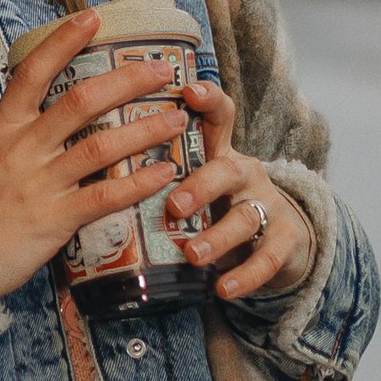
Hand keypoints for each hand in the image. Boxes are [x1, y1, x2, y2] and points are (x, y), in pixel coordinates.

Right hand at [0, 13, 187, 301]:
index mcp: (3, 126)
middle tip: (162, 71)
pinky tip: (164, 172)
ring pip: (100, 146)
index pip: (33, 71)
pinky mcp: (54, 219)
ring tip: (177, 120)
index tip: (92, 17)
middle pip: (81, 102)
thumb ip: (17, 133)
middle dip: (126, 82)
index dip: (63, 41)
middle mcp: (23, 147)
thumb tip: (49, 111)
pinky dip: (138, 183)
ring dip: (144, 130)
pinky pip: (104, 196)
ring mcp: (39, 182)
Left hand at [165, 80, 315, 300]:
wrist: (278, 235)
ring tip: (192, 256)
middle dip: (202, 186)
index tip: (187, 91)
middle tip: (174, 205)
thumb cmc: (217, 203)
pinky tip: (223, 289)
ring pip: (245, 217)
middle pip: (228, 170)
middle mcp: (245, 173)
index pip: (219, 116)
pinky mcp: (285, 239)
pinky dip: (245, 275)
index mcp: (220, 152)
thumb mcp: (195, 180)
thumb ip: (160, 171)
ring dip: (217, 238)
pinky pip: (267, 258)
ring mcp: (267, 204)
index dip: (208, 99)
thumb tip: (96, 160)